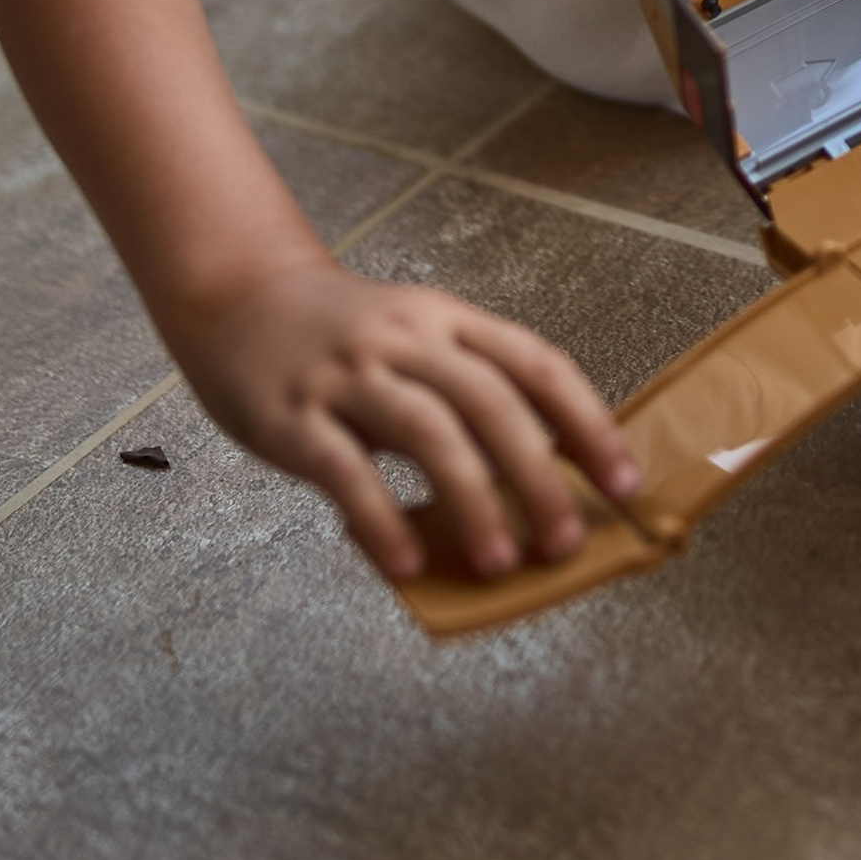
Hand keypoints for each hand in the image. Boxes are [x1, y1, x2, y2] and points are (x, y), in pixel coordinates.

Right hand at [174, 257, 641, 586]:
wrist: (237, 296)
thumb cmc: (342, 336)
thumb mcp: (416, 337)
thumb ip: (469, 393)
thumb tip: (538, 482)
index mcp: (448, 319)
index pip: (537, 364)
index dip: (587, 423)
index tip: (623, 481)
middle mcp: (405, 339)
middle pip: (491, 402)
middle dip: (539, 477)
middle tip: (564, 541)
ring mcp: (347, 375)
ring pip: (429, 434)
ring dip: (474, 502)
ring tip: (500, 560)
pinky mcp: (293, 415)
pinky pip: (346, 472)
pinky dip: (383, 521)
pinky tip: (407, 563)